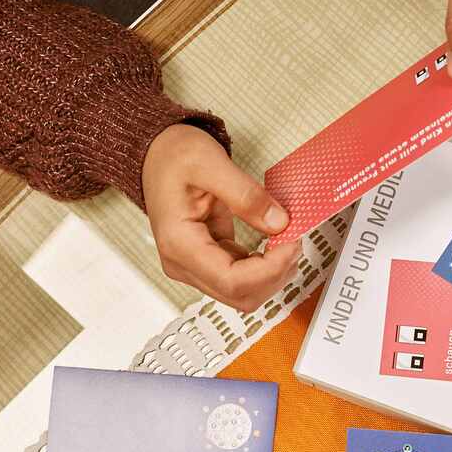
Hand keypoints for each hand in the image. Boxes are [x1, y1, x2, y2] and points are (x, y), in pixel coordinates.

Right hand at [141, 124, 300, 311]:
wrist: (157, 155)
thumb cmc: (173, 157)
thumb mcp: (211, 163)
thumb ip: (246, 195)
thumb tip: (279, 224)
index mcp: (179, 244)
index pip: (231, 281)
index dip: (270, 270)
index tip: (291, 244)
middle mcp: (183, 264)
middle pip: (239, 296)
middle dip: (275, 275)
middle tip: (294, 241)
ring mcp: (194, 267)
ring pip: (243, 293)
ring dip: (272, 274)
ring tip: (287, 241)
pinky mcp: (207, 262)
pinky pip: (241, 279)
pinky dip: (264, 267)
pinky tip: (275, 245)